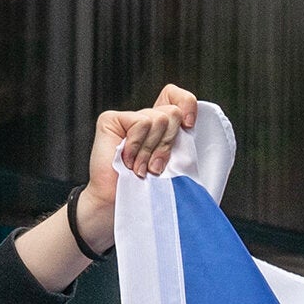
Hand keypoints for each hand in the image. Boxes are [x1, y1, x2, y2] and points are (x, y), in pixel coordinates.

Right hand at [74, 83, 197, 250]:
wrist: (118, 205)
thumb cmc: (144, 191)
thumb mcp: (173, 165)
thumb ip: (180, 142)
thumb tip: (191, 124)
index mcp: (161, 128)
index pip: (178, 98)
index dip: (187, 105)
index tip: (189, 126)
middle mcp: (145, 120)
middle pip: (172, 112)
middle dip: (168, 143)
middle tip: (155, 167)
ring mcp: (127, 119)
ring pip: (158, 119)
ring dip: (151, 150)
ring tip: (140, 168)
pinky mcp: (111, 120)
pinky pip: (140, 123)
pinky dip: (137, 146)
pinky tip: (127, 161)